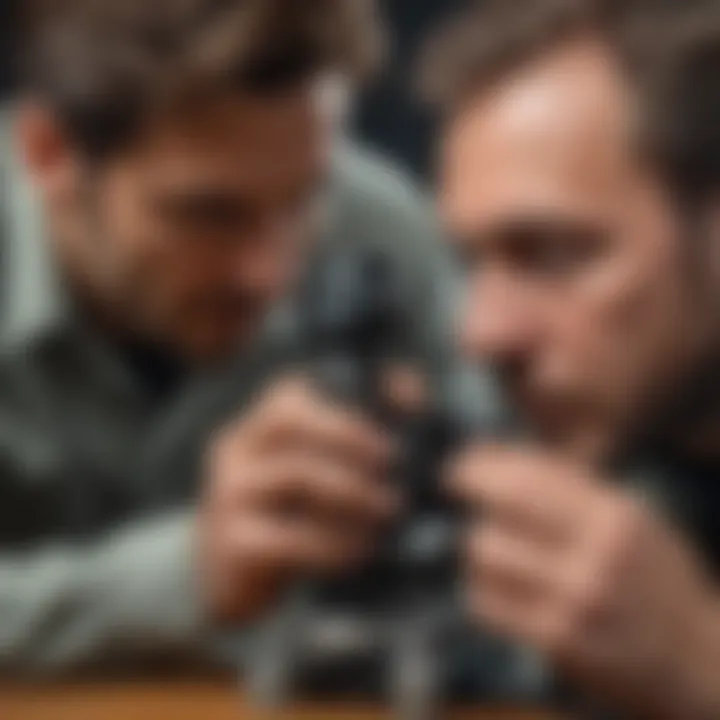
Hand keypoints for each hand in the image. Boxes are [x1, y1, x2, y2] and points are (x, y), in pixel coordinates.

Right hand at [199, 377, 397, 623]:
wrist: (229, 575)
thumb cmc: (291, 512)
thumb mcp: (316, 469)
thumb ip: (361, 426)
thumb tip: (409, 389)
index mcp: (261, 426)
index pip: (294, 395)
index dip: (345, 413)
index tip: (391, 442)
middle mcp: (238, 449)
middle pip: (291, 423)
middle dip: (351, 443)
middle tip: (395, 471)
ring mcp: (229, 493)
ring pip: (293, 475)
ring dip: (351, 495)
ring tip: (388, 514)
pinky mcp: (233, 541)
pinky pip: (285, 536)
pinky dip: (329, 544)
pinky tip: (359, 554)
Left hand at [449, 445, 719, 718]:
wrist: (697, 662)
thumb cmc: (652, 579)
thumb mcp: (628, 520)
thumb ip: (569, 486)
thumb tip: (495, 456)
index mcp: (616, 517)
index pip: (531, 478)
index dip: (484, 466)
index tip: (461, 464)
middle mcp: (597, 556)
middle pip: (500, 510)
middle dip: (470, 492)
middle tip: (455, 487)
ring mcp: (576, 602)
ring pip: (484, 552)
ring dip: (479, 547)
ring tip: (494, 550)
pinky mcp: (556, 642)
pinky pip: (484, 602)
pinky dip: (481, 590)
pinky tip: (498, 590)